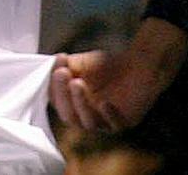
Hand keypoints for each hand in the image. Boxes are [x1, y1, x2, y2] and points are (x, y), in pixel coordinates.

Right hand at [50, 18, 187, 131]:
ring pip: (88, 123)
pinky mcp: (124, 122)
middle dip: (64, 97)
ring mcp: (105, 121)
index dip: (54, 88)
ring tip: (78, 83)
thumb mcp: (81, 63)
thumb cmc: (107, 64)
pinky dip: (108, 115)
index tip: (58, 68)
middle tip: (64, 75)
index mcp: (72, 103)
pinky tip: (105, 103)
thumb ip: (65, 66)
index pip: (57, 102)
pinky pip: (114, 125)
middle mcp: (86, 116)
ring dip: (80, 104)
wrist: (138, 64)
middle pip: (69, 117)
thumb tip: (49, 66)